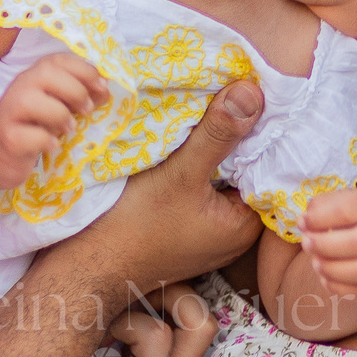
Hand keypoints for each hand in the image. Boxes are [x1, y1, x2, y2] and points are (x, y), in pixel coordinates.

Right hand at [0, 53, 110, 190]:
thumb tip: (105, 89)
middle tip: (87, 110)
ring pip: (31, 101)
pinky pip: (27, 136)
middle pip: (46, 74)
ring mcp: (9, 113)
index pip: (57, 60)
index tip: (102, 87)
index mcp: (35, 77)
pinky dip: (46, 141)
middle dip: (75, 91)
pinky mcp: (6, 138)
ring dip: (59, 115)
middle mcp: (19, 88)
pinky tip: (52, 146)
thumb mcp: (56, 107)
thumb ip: (78, 96)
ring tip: (69, 129)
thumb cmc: (30, 127)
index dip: (84, 70)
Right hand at [48, 81, 265, 298]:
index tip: (249, 96)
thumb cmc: (136, 225)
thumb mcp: (181, 173)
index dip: (258, 130)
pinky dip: (194, 167)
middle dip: (233, 139)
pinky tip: (182, 144)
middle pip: (242, 171)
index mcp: (246, 224)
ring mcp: (209, 233)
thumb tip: (252, 93)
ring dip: (211, 151)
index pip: (266, 166)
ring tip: (204, 112)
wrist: (91, 263)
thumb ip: (218, 134)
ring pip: (219, 178)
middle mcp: (234, 233)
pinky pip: (200, 189)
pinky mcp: (186, 229)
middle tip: (226, 96)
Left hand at [298, 187, 356, 304]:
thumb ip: (324, 204)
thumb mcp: (349, 199)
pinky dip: (339, 287)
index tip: (302, 222)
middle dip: (324, 246)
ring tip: (315, 262)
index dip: (320, 219)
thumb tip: (305, 220)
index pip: (348, 211)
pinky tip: (326, 278)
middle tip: (305, 244)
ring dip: (331, 269)